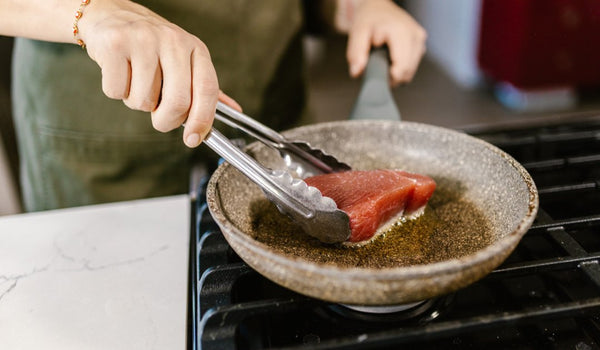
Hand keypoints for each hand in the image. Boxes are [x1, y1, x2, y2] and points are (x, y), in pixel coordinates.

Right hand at [79, 0, 231, 146]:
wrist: (111, 13)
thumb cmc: (150, 43)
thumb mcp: (184, 59)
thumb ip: (204, 86)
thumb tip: (233, 110)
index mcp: (195, 48)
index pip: (207, 89)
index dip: (202, 120)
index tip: (193, 138)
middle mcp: (173, 41)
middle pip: (178, 101)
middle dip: (166, 121)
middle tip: (159, 118)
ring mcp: (144, 40)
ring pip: (144, 101)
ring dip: (137, 103)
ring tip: (135, 80)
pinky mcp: (115, 44)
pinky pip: (117, 92)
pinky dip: (117, 92)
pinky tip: (120, 73)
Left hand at [344, 0, 426, 85]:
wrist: (379, 6)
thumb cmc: (369, 19)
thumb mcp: (358, 32)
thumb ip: (356, 52)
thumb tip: (356, 72)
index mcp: (401, 32)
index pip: (401, 67)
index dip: (388, 76)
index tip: (377, 69)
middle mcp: (415, 34)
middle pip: (407, 72)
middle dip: (391, 76)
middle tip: (377, 63)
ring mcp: (420, 38)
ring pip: (410, 71)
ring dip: (396, 72)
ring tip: (383, 58)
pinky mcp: (421, 42)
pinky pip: (412, 66)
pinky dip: (401, 66)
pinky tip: (391, 56)